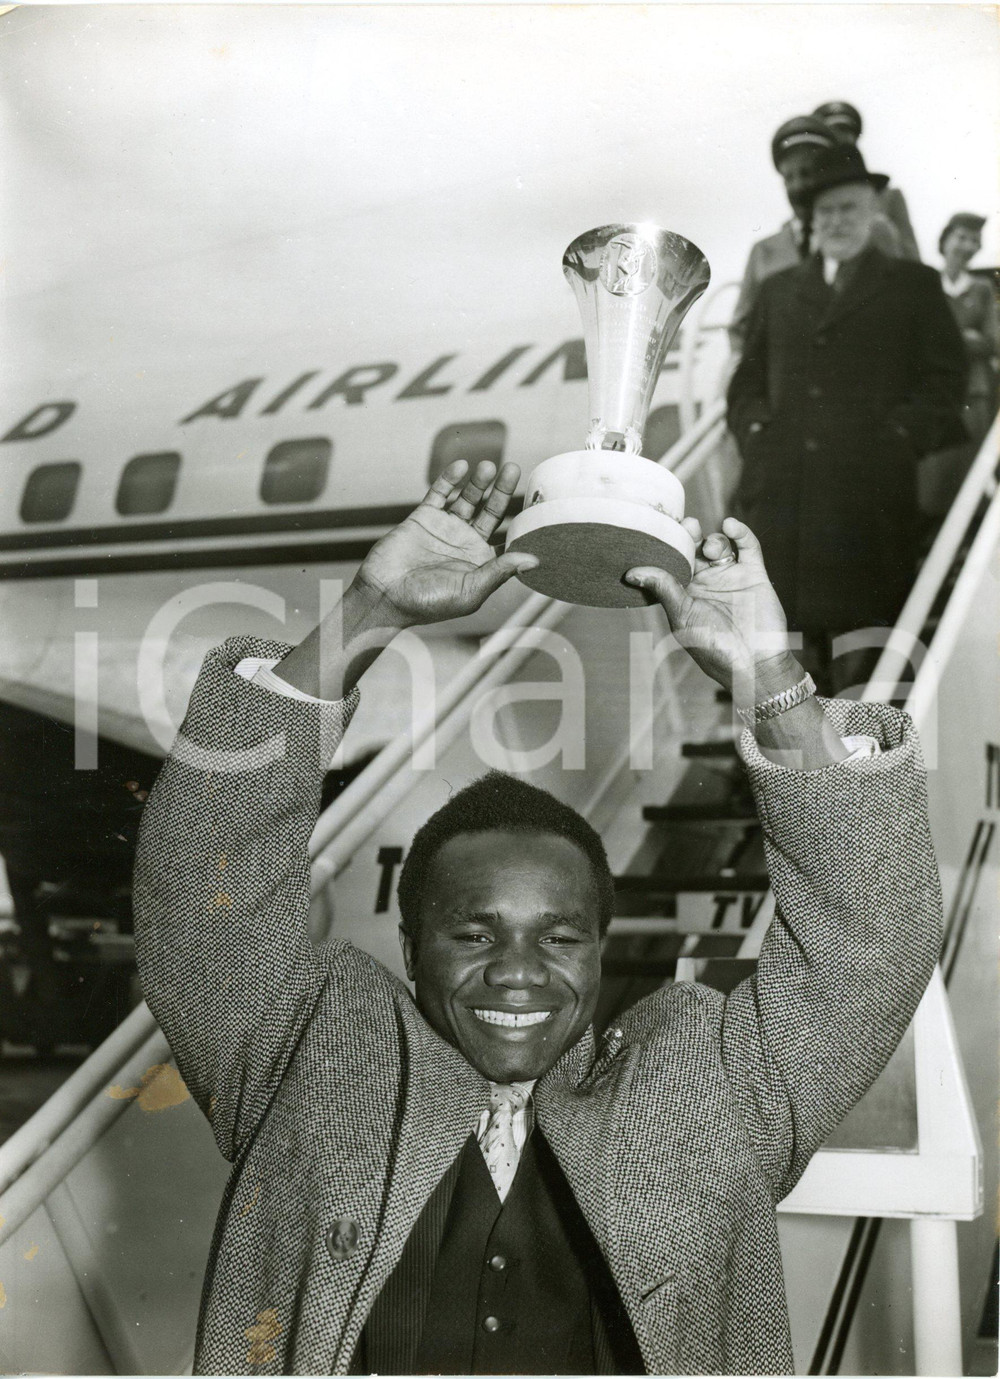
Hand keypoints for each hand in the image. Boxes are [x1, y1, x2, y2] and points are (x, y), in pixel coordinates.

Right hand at [351, 459, 537, 625]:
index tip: (536, 503)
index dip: (520, 520)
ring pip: (467, 499)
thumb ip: (500, 572)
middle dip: (502, 491)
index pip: (507, 536)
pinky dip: (450, 480)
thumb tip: (533, 560)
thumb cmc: (428, 604)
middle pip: (491, 510)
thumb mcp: (470, 591)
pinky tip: (462, 467)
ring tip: (490, 467)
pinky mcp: (424, 517)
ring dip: (479, 483)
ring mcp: (445, 528)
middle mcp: (465, 542)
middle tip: (513, 469)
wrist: (384, 596)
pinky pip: (440, 493)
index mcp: (481, 562)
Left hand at [625, 517, 798, 700]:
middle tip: (686, 526)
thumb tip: (631, 572)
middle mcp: (706, 582)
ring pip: (718, 544)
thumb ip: (663, 589)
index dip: (666, 544)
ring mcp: (730, 576)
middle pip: (694, 548)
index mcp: (685, 592)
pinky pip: (748, 547)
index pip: (672, 561)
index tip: (660, 529)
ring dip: (712, 540)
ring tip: (710, 550)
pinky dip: (740, 533)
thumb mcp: (682, 617)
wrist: (754, 665)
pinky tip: (730, 525)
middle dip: (688, 534)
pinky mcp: (754, 574)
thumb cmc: (713, 648)